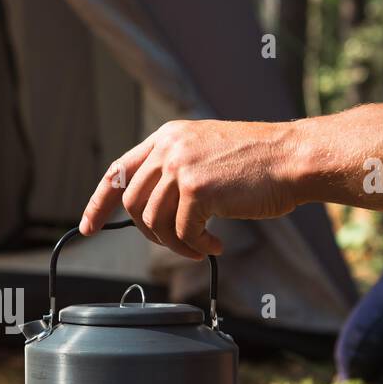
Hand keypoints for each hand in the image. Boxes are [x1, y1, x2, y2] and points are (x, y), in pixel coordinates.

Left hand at [80, 119, 301, 257]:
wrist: (294, 157)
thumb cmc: (258, 163)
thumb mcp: (205, 154)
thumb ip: (174, 171)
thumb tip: (150, 210)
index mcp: (167, 136)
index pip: (118, 171)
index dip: (98, 202)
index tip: (88, 227)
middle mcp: (168, 147)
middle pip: (133, 204)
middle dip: (150, 233)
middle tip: (179, 243)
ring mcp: (181, 167)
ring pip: (154, 223)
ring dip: (176, 244)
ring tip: (201, 246)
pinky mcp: (197, 189)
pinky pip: (182, 234)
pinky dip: (196, 246)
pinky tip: (215, 244)